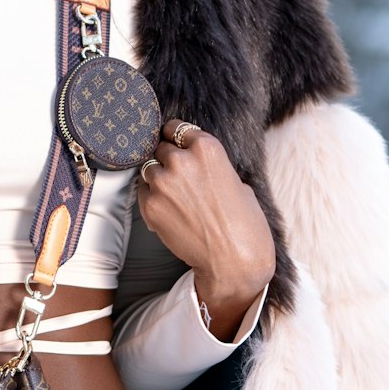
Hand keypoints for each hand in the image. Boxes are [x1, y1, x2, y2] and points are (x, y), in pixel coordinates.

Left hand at [138, 121, 275, 340]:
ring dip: (158, 178)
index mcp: (207, 148)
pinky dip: (152, 199)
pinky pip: (143, 192)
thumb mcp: (237, 182)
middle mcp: (181, 160)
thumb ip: (211, 166)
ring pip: (148, 169)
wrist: (235, 261)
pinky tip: (170, 211)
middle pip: (160, 148)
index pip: (176, 128)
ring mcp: (162, 183)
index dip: (175, 138)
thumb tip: (196, 162)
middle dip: (168, 159)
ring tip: (175, 196)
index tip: (175, 143)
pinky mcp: (150, 205)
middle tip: (179, 177)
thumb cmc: (245, 224)